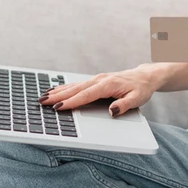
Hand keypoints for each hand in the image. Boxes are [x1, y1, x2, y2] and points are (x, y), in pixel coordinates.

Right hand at [38, 67, 158, 117]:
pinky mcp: (95, 80)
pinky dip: (64, 87)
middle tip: (43, 102)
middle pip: (76, 89)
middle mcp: (99, 80)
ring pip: (74, 86)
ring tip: (43, 97)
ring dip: (58, 91)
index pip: (86, 95)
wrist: (144, 77)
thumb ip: (124, 105)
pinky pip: (77, 84)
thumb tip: (112, 110)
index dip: (72, 101)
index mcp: (108, 85)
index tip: (59, 107)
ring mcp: (96, 79)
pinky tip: (55, 91)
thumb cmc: (141, 89)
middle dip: (58, 96)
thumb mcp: (138, 99)